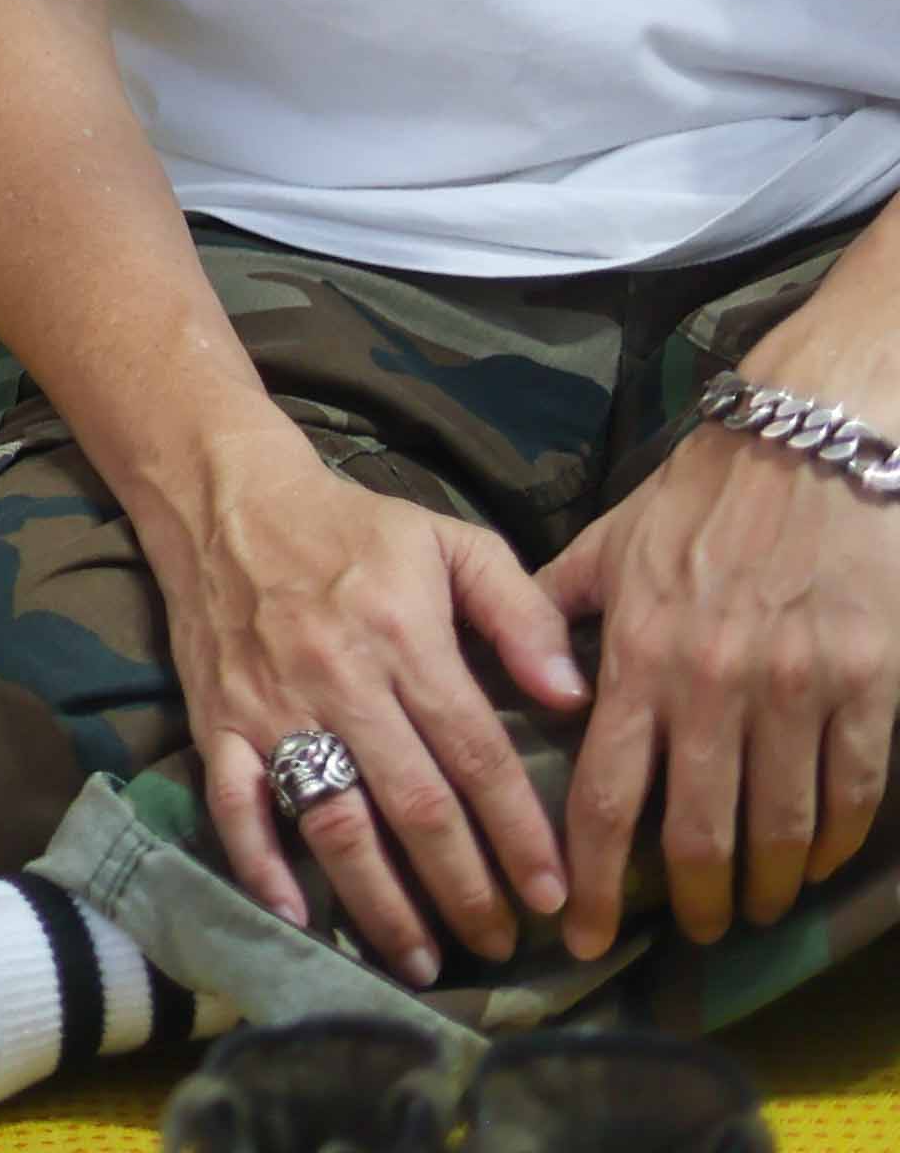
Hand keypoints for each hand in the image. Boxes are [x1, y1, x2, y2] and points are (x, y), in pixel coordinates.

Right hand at [156, 433, 583, 981]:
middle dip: (464, 886)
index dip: (519, 832)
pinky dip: (258, 862)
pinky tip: (294, 914)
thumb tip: (574, 696)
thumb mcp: (451, 542)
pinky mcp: (218, 722)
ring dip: (379, 899)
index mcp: (402, 637)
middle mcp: (339, 681)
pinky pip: (234, 804)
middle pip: (412, 804)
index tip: (553, 893)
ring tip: (421, 959)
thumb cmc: (352, 528)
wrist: (224, 497)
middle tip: (501, 943)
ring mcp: (271, 707)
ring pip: (332, 819)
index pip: (475, 753)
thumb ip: (519, 612)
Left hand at [542, 382, 899, 955]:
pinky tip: (819, 863)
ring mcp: (794, 691)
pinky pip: (852, 788)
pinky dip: (836, 839)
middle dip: (692, 899)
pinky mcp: (866, 686)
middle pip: (699, 830)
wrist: (812, 450)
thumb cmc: (703, 497)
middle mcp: (711, 686)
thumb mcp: (609, 543)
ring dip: (767, 883)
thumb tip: (518, 669)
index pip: (606, 792)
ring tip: (753, 909)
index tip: (582, 931)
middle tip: (690, 934)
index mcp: (639, 655)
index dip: (593, 875)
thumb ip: (557, 609)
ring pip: (780, 824)